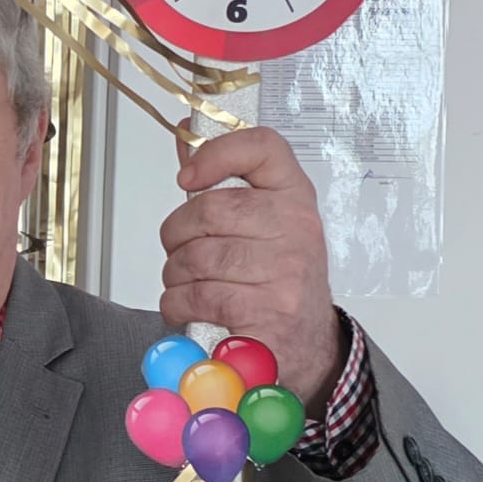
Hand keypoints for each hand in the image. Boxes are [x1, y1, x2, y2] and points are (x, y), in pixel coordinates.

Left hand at [161, 126, 342, 412]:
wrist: (308, 343)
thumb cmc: (276, 279)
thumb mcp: (260, 225)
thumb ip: (222, 183)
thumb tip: (186, 139)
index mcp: (293, 197)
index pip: (263, 148)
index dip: (216, 153)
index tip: (188, 177)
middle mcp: (296, 228)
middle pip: (208, 209)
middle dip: (176, 234)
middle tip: (180, 250)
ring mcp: (285, 271)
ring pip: (195, 256)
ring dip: (174, 274)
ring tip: (187, 283)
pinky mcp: (267, 311)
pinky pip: (196, 296)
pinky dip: (177, 304)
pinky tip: (186, 307)